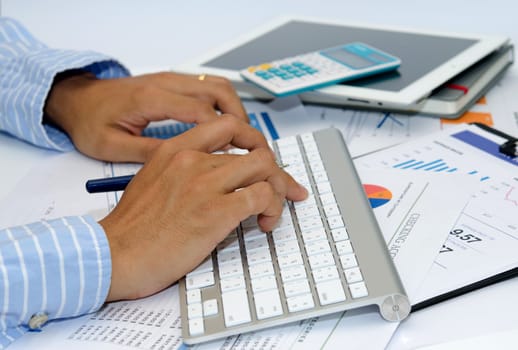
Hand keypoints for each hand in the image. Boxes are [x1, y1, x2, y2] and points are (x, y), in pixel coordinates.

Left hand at [44, 71, 247, 162]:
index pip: (203, 112)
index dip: (228, 135)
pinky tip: (224, 127)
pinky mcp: (171, 82)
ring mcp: (169, 79)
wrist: (75, 100)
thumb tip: (187, 164)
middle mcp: (164, 83)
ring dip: (236, 109)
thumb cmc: (89, 122)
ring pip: (217, 85)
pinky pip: (207, 87)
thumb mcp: (112, 147)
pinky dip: (223, 105)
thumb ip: (150, 153)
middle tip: (251, 146)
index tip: (242, 155)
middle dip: (241, 118)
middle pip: (219, 91)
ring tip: (243, 138)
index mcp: (151, 99)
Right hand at [99, 116, 307, 300]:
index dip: (254, 140)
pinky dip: (272, 209)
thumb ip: (184, 171)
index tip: (263, 157)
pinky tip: (263, 223)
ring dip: (277, 191)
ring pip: (265, 169)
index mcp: (175, 149)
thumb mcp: (153, 181)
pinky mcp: (215, 212)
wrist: (113, 255)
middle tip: (282, 189)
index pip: (229, 126)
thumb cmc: (131, 228)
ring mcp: (204, 184)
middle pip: (255, 151)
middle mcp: (192, 160)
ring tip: (270, 212)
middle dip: (276, 172)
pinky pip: (261, 197)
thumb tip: (220, 178)